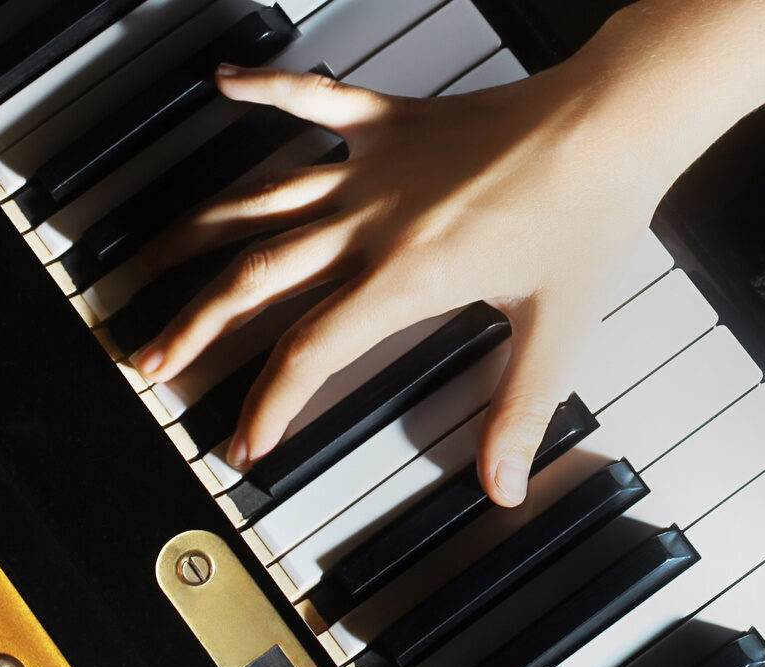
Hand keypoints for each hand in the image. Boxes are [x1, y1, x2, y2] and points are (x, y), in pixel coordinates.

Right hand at [131, 62, 666, 506]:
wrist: (616, 118)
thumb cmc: (590, 210)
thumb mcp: (556, 328)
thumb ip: (520, 413)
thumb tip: (505, 485)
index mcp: (404, 276)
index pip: (309, 350)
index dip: (268, 402)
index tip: (246, 441)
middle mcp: (371, 222)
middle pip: (256, 280)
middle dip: (194, 327)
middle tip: (152, 360)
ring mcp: (373, 168)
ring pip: (261, 201)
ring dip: (197, 234)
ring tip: (148, 262)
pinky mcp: (390, 122)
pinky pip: (316, 100)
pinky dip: (268, 90)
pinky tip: (223, 84)